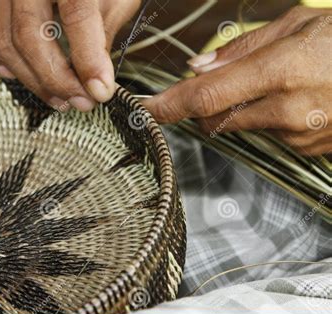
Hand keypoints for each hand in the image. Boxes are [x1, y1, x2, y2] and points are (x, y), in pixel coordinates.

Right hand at [0, 0, 140, 111]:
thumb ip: (103, 33)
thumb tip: (96, 82)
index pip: (76, 16)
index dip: (89, 60)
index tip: (101, 92)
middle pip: (30, 36)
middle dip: (58, 79)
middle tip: (83, 102)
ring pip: (5, 42)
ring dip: (32, 80)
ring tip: (60, 99)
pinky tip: (15, 75)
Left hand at [143, 6, 331, 155]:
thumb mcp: (297, 25)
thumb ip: (242, 49)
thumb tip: (198, 67)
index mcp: (280, 70)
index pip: (205, 96)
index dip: (169, 105)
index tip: (147, 110)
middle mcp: (287, 109)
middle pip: (214, 120)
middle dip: (205, 107)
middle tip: (222, 83)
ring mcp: (298, 135)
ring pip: (241, 128)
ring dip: (242, 110)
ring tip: (279, 84)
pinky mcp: (306, 149)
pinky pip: (269, 135)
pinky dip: (269, 119)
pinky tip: (297, 101)